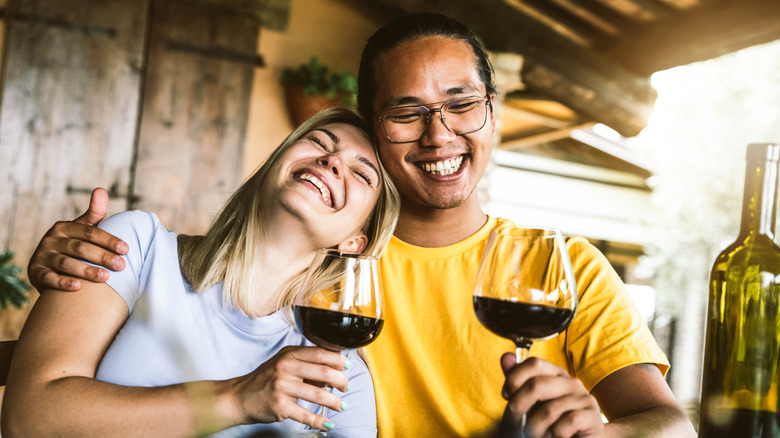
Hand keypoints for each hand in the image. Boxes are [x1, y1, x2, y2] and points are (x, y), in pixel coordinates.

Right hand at [27, 188, 128, 291]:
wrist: (47, 267)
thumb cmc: (73, 245)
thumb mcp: (82, 228)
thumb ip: (94, 212)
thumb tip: (100, 189)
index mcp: (64, 227)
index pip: (90, 232)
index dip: (109, 240)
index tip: (126, 249)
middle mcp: (51, 239)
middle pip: (80, 248)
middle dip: (102, 257)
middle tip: (122, 266)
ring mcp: (42, 256)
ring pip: (66, 263)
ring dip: (86, 270)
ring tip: (106, 278)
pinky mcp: (36, 272)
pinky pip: (49, 278)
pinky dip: (63, 282)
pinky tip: (78, 287)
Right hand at [233, 346, 349, 430]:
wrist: (240, 396)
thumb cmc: (266, 379)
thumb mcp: (284, 363)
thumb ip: (306, 363)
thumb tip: (334, 371)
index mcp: (289, 354)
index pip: (320, 353)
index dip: (338, 359)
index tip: (347, 366)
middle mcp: (286, 368)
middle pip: (323, 372)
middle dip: (340, 381)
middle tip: (346, 387)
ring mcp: (282, 387)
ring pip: (318, 394)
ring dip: (334, 402)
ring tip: (342, 405)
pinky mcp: (280, 406)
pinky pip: (305, 415)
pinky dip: (320, 421)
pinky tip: (329, 423)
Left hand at [501, 353, 603, 437]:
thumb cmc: (553, 421)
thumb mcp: (531, 401)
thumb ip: (518, 381)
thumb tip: (505, 357)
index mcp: (556, 374)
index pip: (534, 363)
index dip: (514, 378)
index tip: (506, 395)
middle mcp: (571, 382)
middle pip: (536, 385)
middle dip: (518, 406)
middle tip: (513, 423)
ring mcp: (584, 398)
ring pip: (549, 410)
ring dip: (534, 428)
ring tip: (532, 435)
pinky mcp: (592, 416)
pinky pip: (566, 423)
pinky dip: (554, 434)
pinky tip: (553, 437)